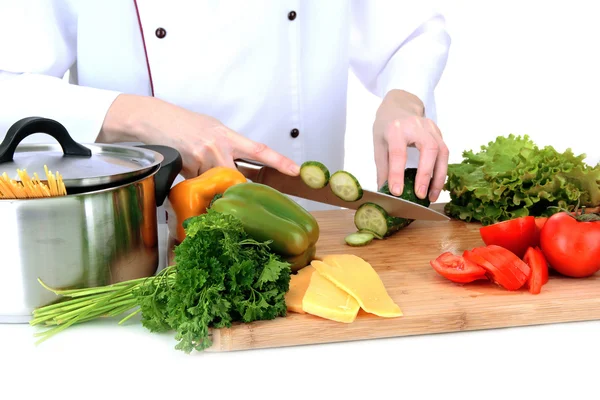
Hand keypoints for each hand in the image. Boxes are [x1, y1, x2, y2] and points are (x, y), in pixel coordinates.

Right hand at [99, 94, 299, 178]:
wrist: (153, 119)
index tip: (296, 171)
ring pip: (215, 184)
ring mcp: (202, 158)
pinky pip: (197, 186)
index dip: (280, 161)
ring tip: (199, 172)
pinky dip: (195, 186)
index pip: (259, 150)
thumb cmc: (185, 124)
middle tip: (236, 196)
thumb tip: (241, 168)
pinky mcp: (186, 168)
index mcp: (229, 135)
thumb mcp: (212, 129)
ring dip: (211, 187)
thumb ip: (228, 147)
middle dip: (237, 190)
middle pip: (237, 178)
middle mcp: (218, 146)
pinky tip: (187, 171)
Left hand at [373, 89, 448, 201]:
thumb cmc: (387, 126)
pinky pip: (444, 153)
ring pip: (443, 152)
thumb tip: (384, 191)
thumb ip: (383, 168)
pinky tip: (436, 185)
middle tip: (421, 195)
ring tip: (432, 196)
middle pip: (429, 149)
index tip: (397, 192)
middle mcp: (417, 126)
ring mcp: (431, 128)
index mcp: (396, 129)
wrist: (399, 105)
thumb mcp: (378, 144)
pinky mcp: (439, 133)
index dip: (397, 174)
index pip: (398, 153)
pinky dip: (441, 171)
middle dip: (426, 175)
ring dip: (439, 177)